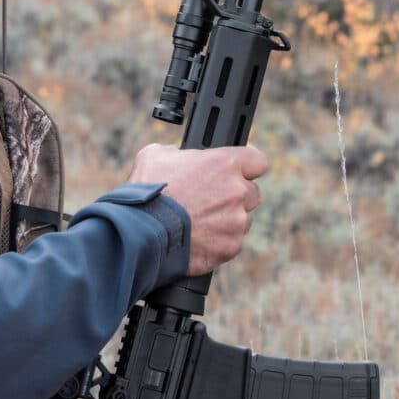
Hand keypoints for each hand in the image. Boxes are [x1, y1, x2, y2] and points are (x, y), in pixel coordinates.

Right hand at [127, 144, 267, 275]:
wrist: (140, 233)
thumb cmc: (146, 192)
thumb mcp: (155, 155)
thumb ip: (178, 152)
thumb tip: (181, 156)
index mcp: (224, 163)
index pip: (258, 161)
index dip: (248, 166)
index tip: (241, 171)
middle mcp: (237, 191)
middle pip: (252, 192)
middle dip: (237, 196)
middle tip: (213, 201)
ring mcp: (236, 221)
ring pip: (243, 219)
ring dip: (229, 220)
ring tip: (202, 222)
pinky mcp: (231, 246)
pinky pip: (233, 241)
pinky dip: (220, 241)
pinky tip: (200, 238)